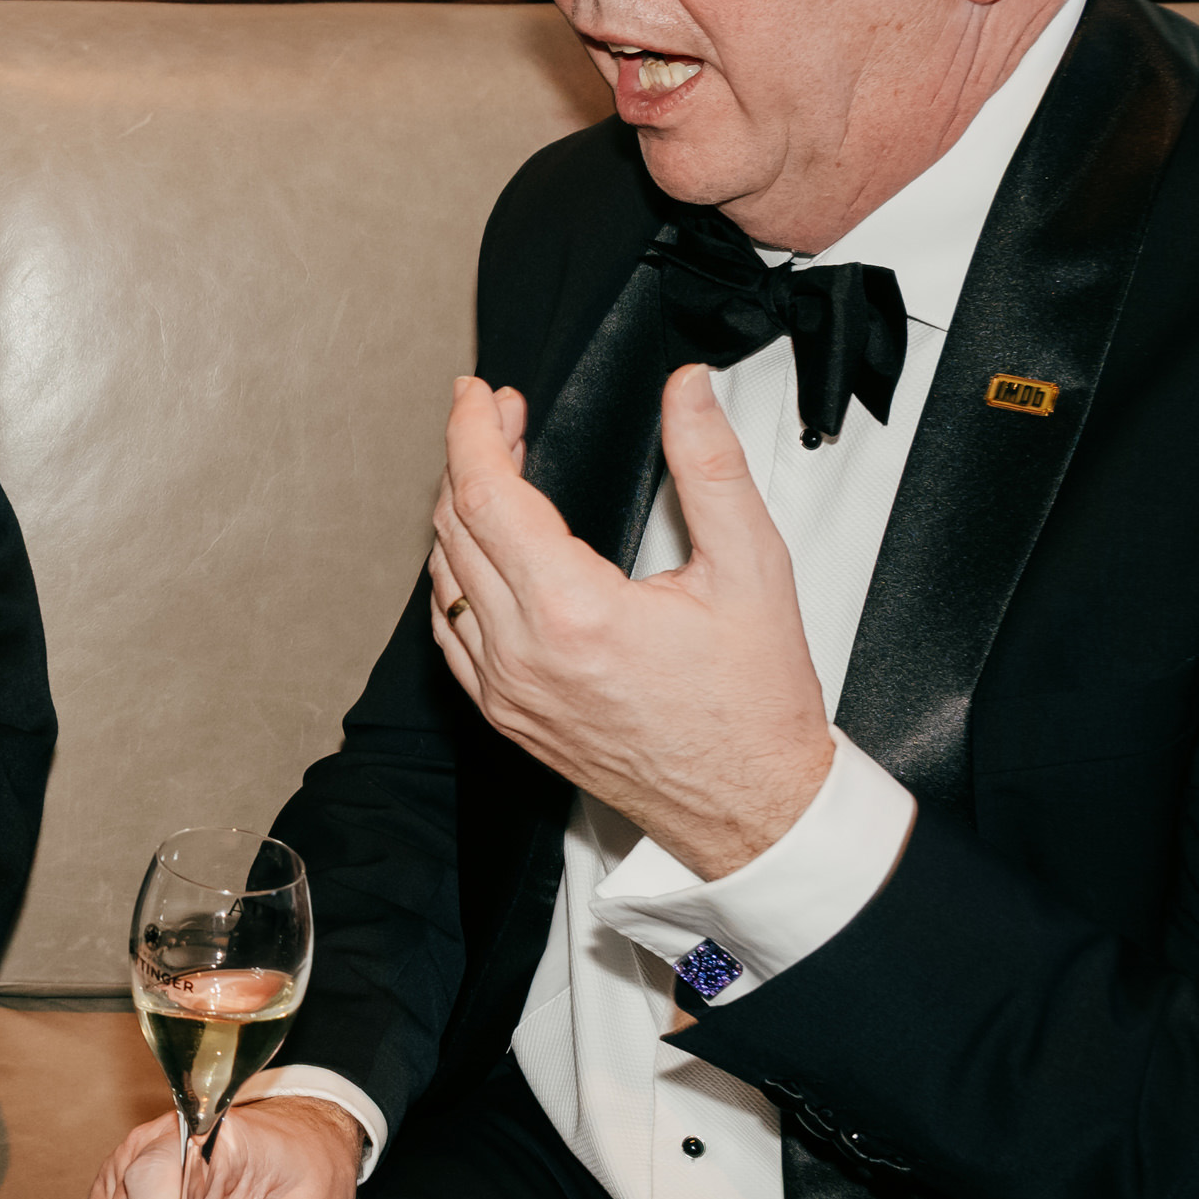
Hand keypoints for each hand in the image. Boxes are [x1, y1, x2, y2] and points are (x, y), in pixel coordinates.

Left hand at [430, 368, 830, 878]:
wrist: (751, 808)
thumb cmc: (755, 702)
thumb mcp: (753, 568)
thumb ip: (712, 466)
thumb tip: (687, 390)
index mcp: (575, 614)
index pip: (487, 495)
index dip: (473, 430)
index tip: (481, 394)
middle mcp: (522, 655)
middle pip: (453, 527)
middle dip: (467, 457)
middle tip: (497, 416)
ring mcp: (504, 690)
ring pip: (443, 576)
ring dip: (457, 512)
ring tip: (493, 467)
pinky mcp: (503, 714)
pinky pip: (449, 629)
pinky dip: (454, 574)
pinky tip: (480, 546)